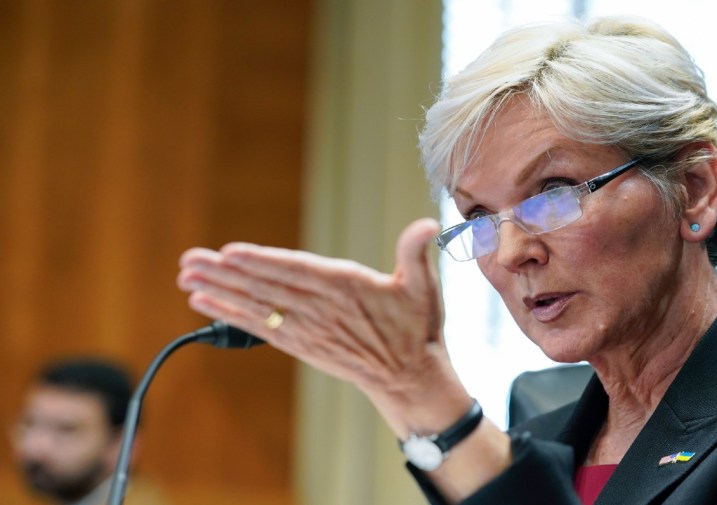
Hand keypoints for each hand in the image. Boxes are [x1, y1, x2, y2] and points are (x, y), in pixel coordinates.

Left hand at [177, 218, 454, 405]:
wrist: (408, 378)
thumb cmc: (416, 327)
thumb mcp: (423, 286)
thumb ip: (415, 251)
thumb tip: (428, 223)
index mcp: (346, 287)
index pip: (296, 271)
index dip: (261, 263)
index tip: (229, 253)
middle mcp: (321, 309)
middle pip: (266, 288)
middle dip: (225, 274)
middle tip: (189, 261)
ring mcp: (308, 330)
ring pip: (257, 307)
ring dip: (219, 293)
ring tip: (187, 279)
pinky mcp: (301, 346)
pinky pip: (259, 329)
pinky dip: (230, 316)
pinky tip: (205, 305)